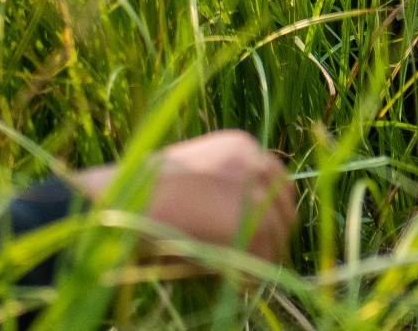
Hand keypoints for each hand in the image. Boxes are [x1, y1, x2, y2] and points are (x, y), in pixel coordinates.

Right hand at [74, 129, 295, 265]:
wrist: (132, 201)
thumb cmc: (149, 192)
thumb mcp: (195, 175)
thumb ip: (226, 187)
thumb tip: (254, 219)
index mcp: (241, 146)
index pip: (277, 178)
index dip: (272, 208)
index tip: (264, 229)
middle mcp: (256, 163)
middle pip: (285, 206)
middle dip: (273, 232)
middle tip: (256, 255)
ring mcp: (258, 192)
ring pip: (277, 235)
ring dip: (259, 254)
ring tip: (231, 265)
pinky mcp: (254, 222)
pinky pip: (264, 256)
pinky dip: (247, 270)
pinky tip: (223, 269)